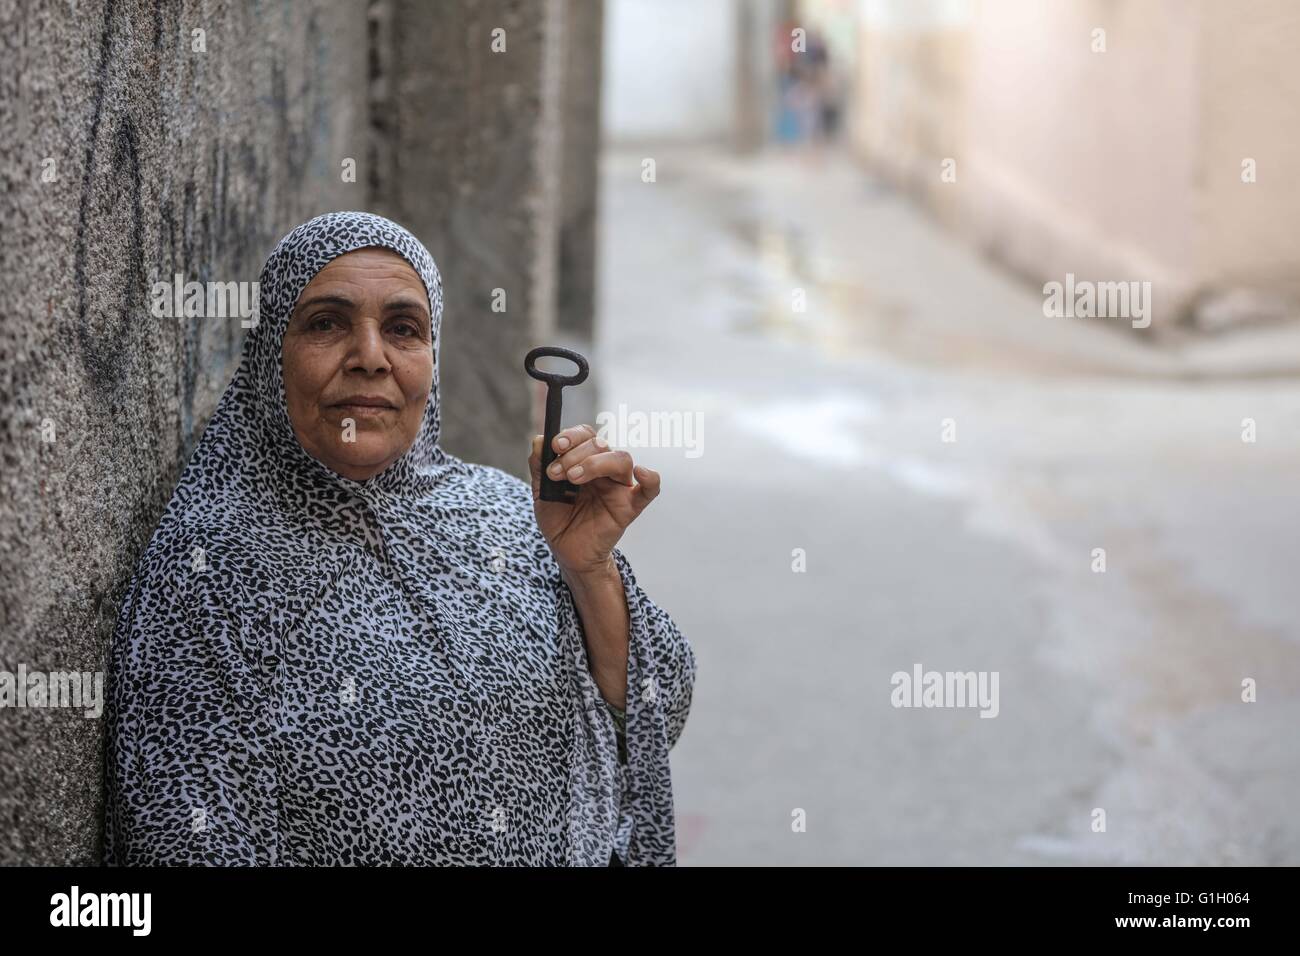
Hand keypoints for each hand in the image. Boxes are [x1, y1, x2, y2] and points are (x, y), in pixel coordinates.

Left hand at [528, 424, 660, 576]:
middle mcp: (605, 470)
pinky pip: (649, 490)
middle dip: (575, 454)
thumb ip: (539, 466)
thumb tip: (539, 440)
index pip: (586, 436)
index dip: (572, 435)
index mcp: (585, 460)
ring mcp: (618, 487)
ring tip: (573, 478)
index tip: (556, 445)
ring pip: (621, 459)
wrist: (566, 550)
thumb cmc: (558, 519)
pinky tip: (642, 472)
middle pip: (601, 445)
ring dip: (595, 463)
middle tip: (557, 473)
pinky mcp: (629, 507)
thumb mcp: (541, 492)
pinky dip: (650, 479)